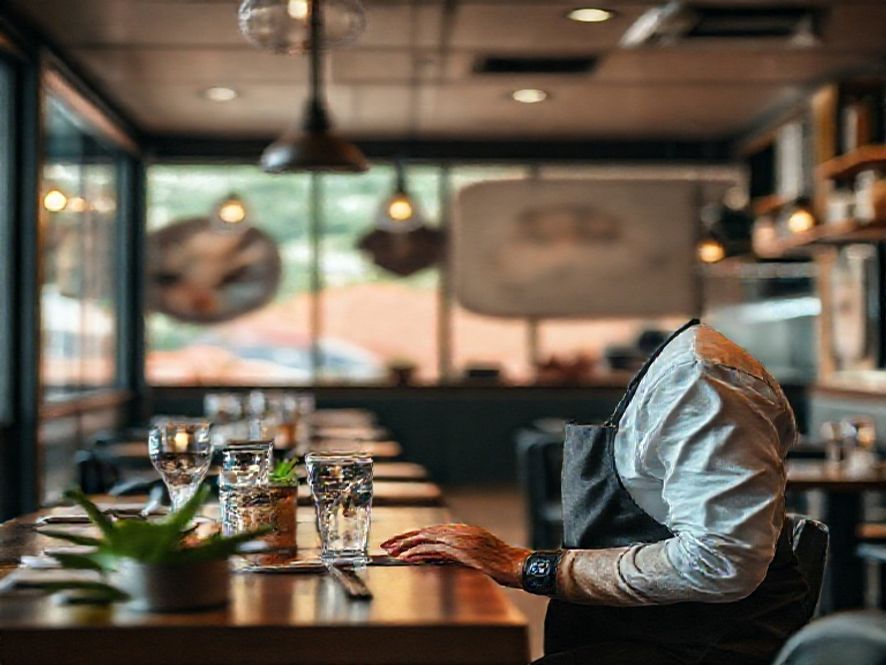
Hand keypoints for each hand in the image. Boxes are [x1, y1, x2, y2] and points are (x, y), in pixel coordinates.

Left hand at [381, 523, 530, 587]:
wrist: (518, 565)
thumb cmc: (500, 564)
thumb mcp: (474, 557)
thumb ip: (453, 555)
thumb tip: (433, 559)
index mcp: (463, 530)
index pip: (432, 530)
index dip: (413, 535)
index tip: (398, 541)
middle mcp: (460, 531)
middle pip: (425, 532)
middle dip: (404, 538)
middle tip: (387, 544)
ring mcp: (462, 539)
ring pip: (428, 539)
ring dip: (407, 545)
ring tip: (392, 551)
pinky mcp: (463, 551)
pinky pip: (437, 551)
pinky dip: (420, 553)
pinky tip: (408, 558)